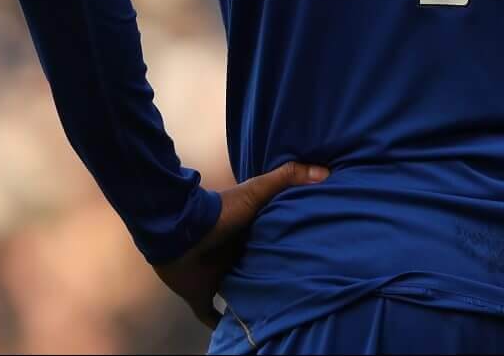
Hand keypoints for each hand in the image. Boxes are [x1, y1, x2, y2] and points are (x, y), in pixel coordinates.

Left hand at [153, 161, 328, 326]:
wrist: (178, 233)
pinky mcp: (201, 294)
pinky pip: (212, 314)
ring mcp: (218, 277)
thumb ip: (286, 178)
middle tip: (300, 289)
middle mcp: (236, 257)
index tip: (314, 252)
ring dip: (253, 301)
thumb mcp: (256, 191)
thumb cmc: (219, 213)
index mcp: (249, 235)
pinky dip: (221, 324)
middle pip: (259, 269)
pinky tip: (237, 331)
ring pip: (241, 292)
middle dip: (274, 277)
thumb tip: (325, 172)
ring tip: (276, 312)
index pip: (273, 243)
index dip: (291, 247)